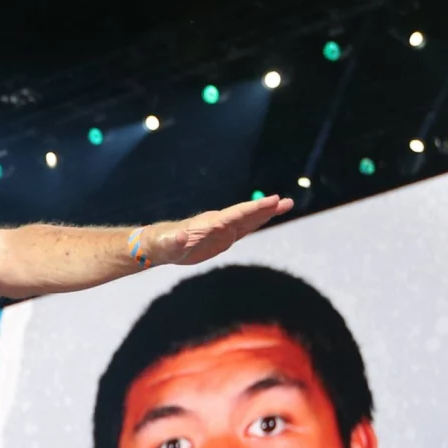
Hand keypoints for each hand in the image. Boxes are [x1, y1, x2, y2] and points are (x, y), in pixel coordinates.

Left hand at [145, 196, 294, 267]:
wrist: (161, 244)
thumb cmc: (163, 245)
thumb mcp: (168, 246)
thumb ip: (175, 242)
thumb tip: (180, 237)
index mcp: (209, 223)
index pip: (236, 214)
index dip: (255, 208)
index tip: (272, 201)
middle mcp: (219, 222)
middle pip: (247, 213)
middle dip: (266, 208)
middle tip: (286, 201)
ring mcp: (222, 229)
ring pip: (248, 219)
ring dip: (266, 213)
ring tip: (285, 205)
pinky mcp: (223, 237)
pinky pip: (244, 228)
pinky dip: (258, 222)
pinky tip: (269, 218)